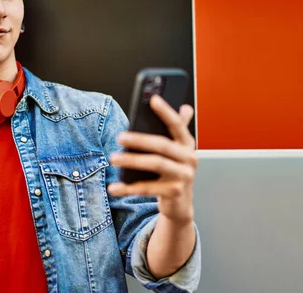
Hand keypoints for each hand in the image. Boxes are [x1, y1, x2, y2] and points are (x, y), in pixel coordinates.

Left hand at [108, 94, 197, 224]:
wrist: (180, 204)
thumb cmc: (173, 170)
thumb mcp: (177, 150)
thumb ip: (178, 129)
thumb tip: (184, 107)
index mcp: (187, 144)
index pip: (177, 125)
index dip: (166, 112)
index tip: (153, 99)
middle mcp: (189, 159)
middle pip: (163, 145)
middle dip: (140, 140)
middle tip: (119, 137)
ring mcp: (184, 176)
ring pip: (156, 164)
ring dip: (132, 161)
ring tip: (113, 158)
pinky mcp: (174, 193)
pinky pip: (148, 189)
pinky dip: (129, 188)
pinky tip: (114, 187)